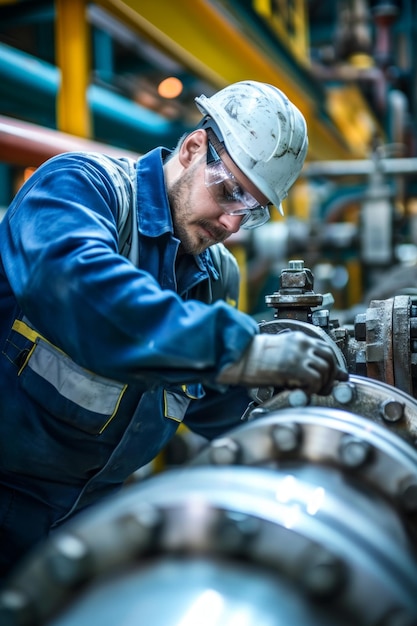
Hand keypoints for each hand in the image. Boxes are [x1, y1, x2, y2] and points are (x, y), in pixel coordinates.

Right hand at [217, 331, 347, 394]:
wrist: (237, 357)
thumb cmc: (251, 357)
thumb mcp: (279, 353)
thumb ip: (297, 359)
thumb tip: (311, 373)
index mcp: (297, 338)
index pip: (325, 348)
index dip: (332, 364)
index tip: (335, 375)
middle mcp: (301, 344)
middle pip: (330, 358)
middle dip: (331, 375)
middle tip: (324, 388)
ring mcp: (298, 354)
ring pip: (325, 369)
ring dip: (322, 384)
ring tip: (311, 392)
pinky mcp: (293, 367)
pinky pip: (314, 379)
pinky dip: (312, 389)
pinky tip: (301, 392)